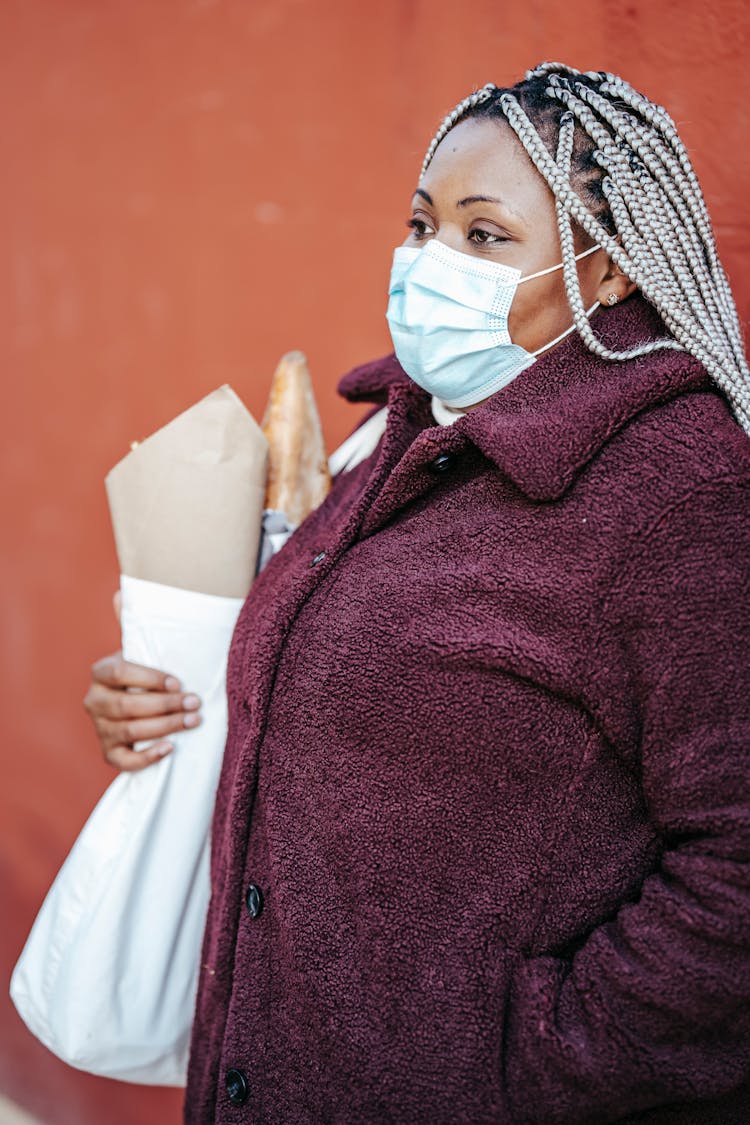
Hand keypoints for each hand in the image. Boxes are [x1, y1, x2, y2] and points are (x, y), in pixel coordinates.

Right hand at [83, 594, 201, 770]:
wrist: (142, 706)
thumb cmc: (148, 673)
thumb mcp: (142, 649)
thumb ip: (134, 624)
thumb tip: (121, 591)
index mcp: (101, 672)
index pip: (119, 672)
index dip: (148, 678)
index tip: (177, 681)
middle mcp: (95, 701)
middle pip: (127, 706)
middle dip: (165, 705)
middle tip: (195, 702)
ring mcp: (101, 729)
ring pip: (130, 731)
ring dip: (165, 727)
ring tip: (193, 721)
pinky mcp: (110, 752)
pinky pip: (124, 761)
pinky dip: (147, 757)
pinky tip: (170, 748)